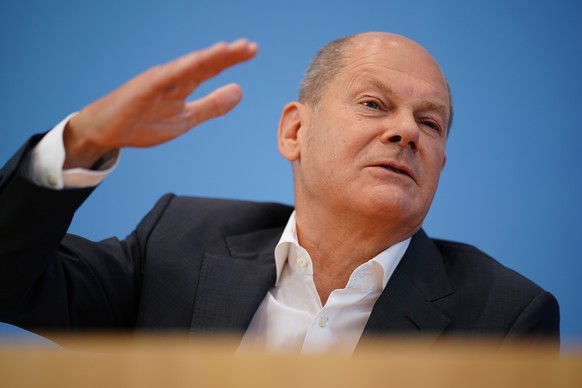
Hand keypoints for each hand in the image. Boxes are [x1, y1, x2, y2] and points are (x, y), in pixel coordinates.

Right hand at [63, 39, 257, 168]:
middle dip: (226, 55)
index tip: (252, 50)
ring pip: (186, 67)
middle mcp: (172, 77)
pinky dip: (179, 70)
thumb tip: (240, 91)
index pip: (211, 68)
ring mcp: (157, 82)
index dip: (231, 59)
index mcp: (183, 83)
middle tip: (250, 47)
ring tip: (228, 50)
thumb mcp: (187, 118)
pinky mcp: (142, 91)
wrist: (105, 132)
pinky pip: (163, 79)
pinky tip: (195, 63)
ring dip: (206, 58)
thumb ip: (212, 106)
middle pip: (203, 63)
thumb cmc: (142, 122)